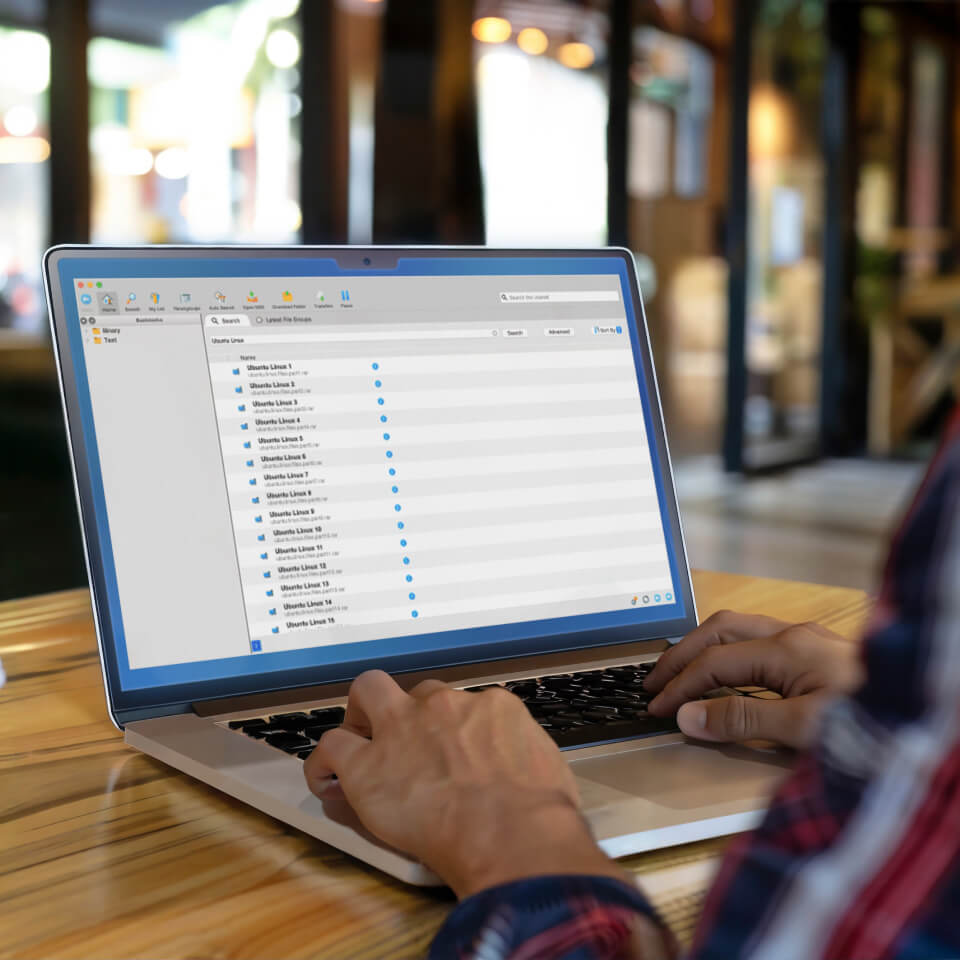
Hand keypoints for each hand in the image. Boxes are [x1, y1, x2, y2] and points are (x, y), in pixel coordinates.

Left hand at [303, 671, 626, 897]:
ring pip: (368, 693)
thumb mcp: (544, 767)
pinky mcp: (368, 763)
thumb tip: (522, 767)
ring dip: (363, 716)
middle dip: (408, 707)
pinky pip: (333, 747)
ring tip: (362, 747)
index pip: (465, 706)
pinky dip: (326, 762)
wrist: (513, 834)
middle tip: (405, 739)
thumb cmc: (541, 812)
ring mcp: (403, 727)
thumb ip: (523, 754)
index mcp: (492, 707)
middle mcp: (445, 706)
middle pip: (416, 690)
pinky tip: (328, 782)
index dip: (454, 731)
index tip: (453, 755)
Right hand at [644, 611, 862, 747]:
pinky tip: (725, 673)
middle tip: (653, 681)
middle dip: (681, 653)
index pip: (715, 662)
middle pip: (719, 629)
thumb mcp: (805, 729)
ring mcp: (807, 640)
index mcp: (788, 649)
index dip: (680, 685)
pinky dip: (727, 654)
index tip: (656, 708)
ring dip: (702, 648)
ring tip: (678, 672)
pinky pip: (756, 641)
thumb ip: (743, 721)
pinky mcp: (816, 652)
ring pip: (738, 629)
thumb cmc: (875, 722)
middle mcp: (794, 635)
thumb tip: (688, 716)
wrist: (928, 713)